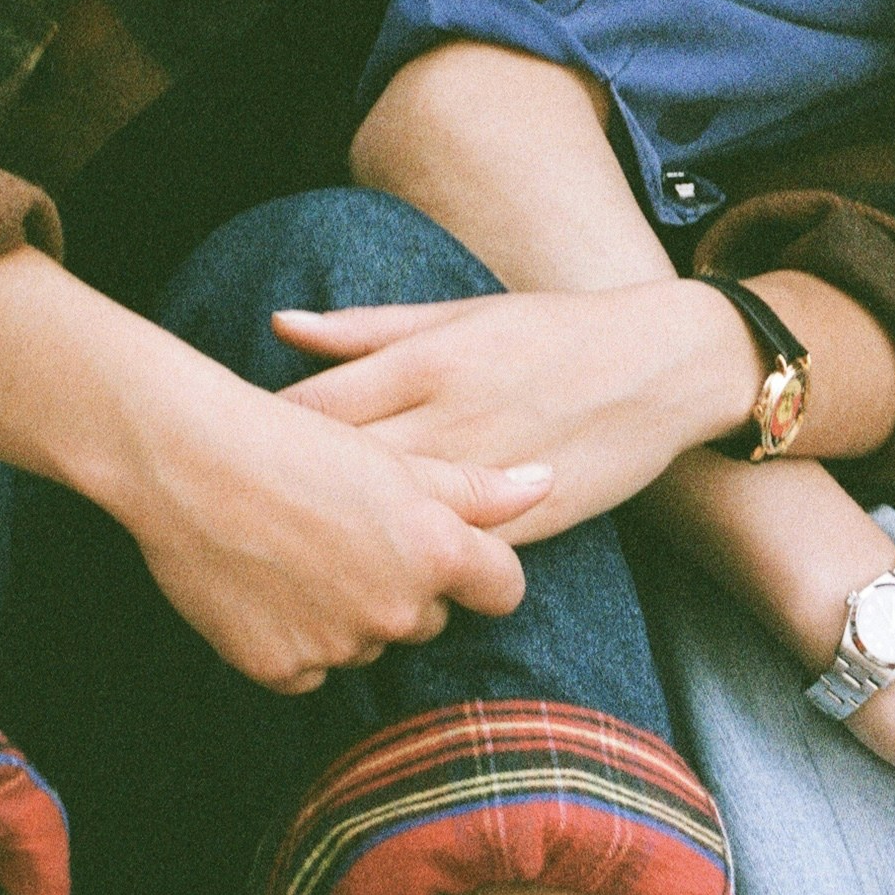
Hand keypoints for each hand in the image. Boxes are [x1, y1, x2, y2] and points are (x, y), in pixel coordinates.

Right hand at [123, 377, 547, 693]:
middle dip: (404, 585)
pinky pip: (312, 668)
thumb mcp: (395, 459)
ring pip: (367, 641)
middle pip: (429, 617)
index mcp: (435, 552)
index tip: (452, 552)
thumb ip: (476, 487)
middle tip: (347, 533)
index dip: (482, 570)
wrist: (186, 463)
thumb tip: (545, 485)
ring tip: (298, 552)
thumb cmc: (296, 445)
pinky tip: (268, 585)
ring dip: (347, 611)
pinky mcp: (282, 669)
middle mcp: (397, 608)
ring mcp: (338, 645)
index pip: (503, 588)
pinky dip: (296, 637)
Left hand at [272, 283, 759, 538]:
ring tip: (296, 555)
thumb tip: (281, 326)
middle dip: (283, 494)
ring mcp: (486, 474)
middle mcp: (448, 419)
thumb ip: (367, 329)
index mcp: (425, 362)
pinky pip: (451, 553)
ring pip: (390, 522)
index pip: (313, 406)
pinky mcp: (525, 519)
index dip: (260, 434)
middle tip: (242, 514)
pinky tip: (377, 578)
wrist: (664, 366)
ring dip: (340, 541)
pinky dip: (410, 567)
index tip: (230, 453)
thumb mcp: (459, 315)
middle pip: (337, 469)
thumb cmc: (552, 332)